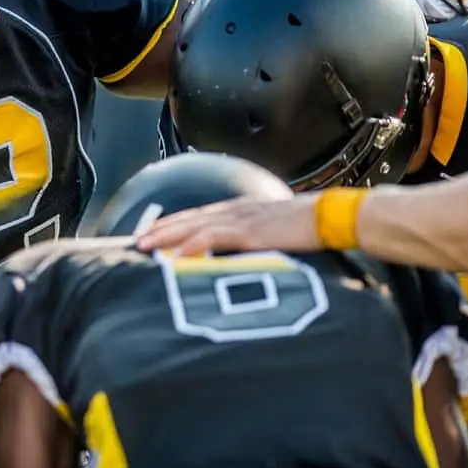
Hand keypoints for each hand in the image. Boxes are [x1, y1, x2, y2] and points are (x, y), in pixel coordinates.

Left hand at [135, 194, 321, 254]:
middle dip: (160, 229)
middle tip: (136, 240)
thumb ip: (253, 239)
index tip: (152, 232)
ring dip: (167, 236)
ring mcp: (240, 219)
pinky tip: (178, 256)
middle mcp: (234, 211)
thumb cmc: (309, 228)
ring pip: (193, 225)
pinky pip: (214, 237)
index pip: (197, 216)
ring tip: (145, 246)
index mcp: (239, 211)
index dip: (172, 224)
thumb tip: (240, 256)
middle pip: (187, 218)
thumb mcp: (273, 232)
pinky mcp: (250, 231)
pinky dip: (193, 246)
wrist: (332, 217)